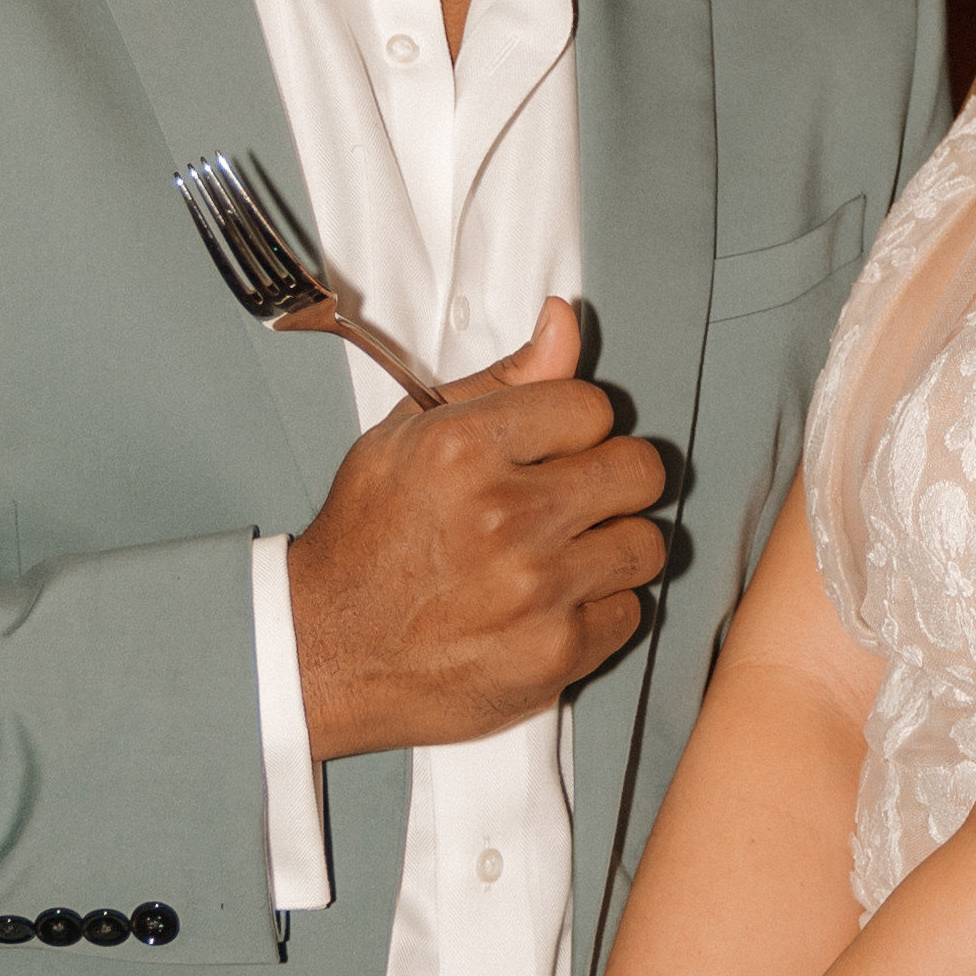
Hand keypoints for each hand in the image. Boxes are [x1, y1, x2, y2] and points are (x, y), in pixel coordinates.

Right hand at [286, 299, 667, 758]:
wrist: (329, 650)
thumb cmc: (367, 541)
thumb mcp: (410, 436)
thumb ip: (502, 379)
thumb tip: (563, 322)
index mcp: (465, 448)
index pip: (593, 406)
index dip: (576, 427)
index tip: (555, 449)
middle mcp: (506, 516)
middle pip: (638, 470)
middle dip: (611, 479)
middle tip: (574, 498)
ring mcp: (537, 589)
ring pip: (646, 543)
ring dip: (612, 545)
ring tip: (566, 552)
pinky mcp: (556, 653)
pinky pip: (630, 613)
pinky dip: (599, 609)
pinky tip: (554, 603)